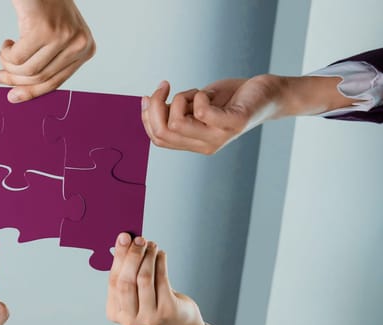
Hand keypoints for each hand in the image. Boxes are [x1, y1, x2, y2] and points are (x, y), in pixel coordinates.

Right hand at [0, 0, 95, 102]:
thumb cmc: (46, 4)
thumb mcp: (57, 35)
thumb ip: (51, 60)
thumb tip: (28, 89)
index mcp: (86, 49)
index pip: (57, 81)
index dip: (32, 92)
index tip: (13, 96)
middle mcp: (79, 44)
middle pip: (41, 78)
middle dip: (15, 81)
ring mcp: (63, 37)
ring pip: (27, 70)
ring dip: (8, 65)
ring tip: (4, 53)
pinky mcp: (44, 30)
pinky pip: (17, 57)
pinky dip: (6, 53)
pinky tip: (7, 43)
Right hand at [106, 233, 212, 324]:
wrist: (177, 318)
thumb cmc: (152, 298)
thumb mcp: (134, 288)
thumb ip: (126, 269)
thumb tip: (124, 240)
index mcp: (114, 313)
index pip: (113, 281)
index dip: (119, 257)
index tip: (124, 237)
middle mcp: (129, 321)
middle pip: (126, 282)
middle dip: (132, 256)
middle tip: (139, 239)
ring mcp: (148, 319)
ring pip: (143, 279)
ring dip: (147, 257)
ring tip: (151, 245)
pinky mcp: (166, 312)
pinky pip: (161, 280)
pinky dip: (160, 263)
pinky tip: (160, 254)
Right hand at [142, 74, 357, 154]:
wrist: (269, 95)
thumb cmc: (232, 98)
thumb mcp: (197, 104)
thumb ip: (177, 110)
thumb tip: (149, 102)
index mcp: (194, 144)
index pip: (158, 138)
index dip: (147, 117)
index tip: (149, 95)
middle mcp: (205, 146)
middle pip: (163, 132)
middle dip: (156, 105)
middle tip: (164, 86)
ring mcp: (220, 137)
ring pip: (177, 123)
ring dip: (180, 98)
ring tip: (196, 92)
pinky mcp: (234, 123)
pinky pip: (203, 112)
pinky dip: (199, 95)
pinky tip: (209, 93)